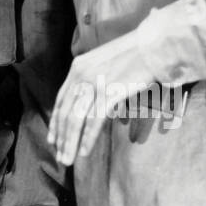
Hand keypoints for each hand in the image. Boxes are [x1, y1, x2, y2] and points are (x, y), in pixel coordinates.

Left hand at [48, 37, 153, 165]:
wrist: (153, 46)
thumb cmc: (133, 56)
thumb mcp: (104, 64)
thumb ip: (93, 80)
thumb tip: (90, 107)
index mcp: (78, 67)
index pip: (61, 100)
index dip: (56, 122)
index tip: (53, 140)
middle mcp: (81, 74)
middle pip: (66, 112)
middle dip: (61, 138)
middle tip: (60, 157)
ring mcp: (95, 83)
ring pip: (76, 119)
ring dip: (71, 142)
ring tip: (68, 159)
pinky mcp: (110, 91)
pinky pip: (94, 120)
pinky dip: (88, 138)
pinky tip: (84, 151)